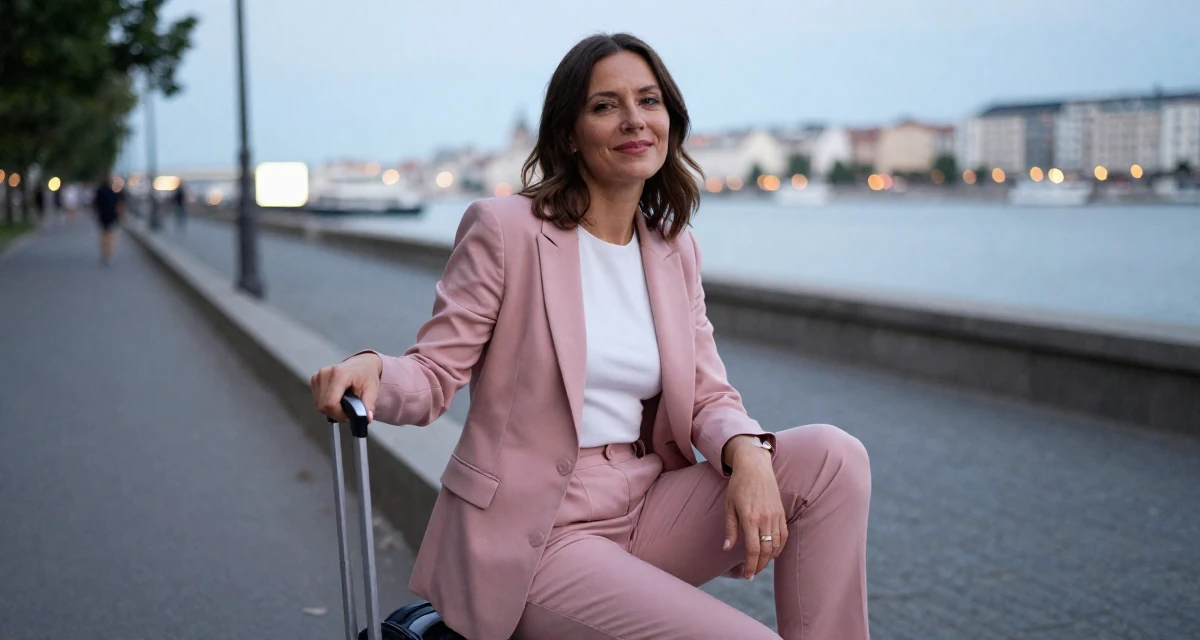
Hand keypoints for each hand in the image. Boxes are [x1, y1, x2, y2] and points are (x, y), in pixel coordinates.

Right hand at [310, 353, 382, 421]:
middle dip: (336, 413)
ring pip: (319, 405)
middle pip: (323, 406)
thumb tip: (366, 418)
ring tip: (344, 404)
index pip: (330, 403)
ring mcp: (318, 376)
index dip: (339, 414)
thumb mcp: (372, 389)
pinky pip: (317, 400)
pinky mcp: (314, 379)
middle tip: (348, 411)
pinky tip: (337, 399)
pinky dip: (327, 403)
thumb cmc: (366, 374)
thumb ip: (368, 404)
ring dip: (331, 409)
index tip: (348, 415)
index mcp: (339, 374)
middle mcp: (325, 374)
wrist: (361, 364)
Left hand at [722, 437, 786, 579]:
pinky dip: (779, 547)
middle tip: (752, 574)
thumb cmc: (738, 485)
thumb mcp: (729, 506)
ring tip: (760, 565)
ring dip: (769, 559)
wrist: (755, 467)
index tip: (746, 576)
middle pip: (766, 551)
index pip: (752, 549)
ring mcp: (775, 516)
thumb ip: (730, 529)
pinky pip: (784, 535)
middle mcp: (765, 519)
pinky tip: (773, 553)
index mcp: (750, 518)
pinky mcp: (782, 512)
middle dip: (759, 566)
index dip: (750, 565)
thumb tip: (727, 548)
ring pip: (776, 545)